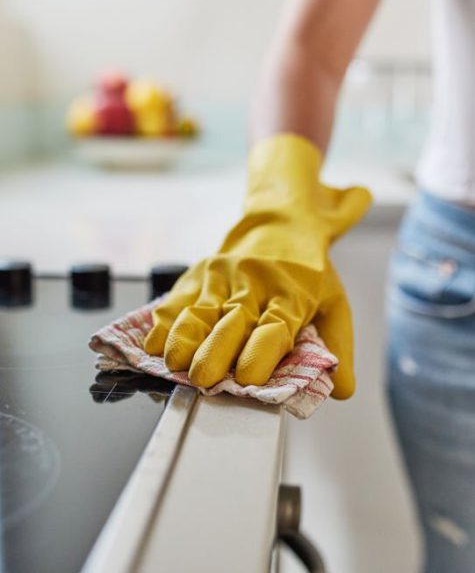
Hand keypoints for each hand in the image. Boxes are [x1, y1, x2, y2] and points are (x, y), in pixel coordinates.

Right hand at [144, 135, 370, 397]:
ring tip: (174, 364)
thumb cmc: (307, 273)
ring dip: (184, 338)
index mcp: (291, 295)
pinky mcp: (200, 273)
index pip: (275, 327)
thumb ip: (336, 346)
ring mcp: (223, 277)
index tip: (248, 377)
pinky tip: (153, 344)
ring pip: (199, 310)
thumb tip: (341, 391)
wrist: (280, 224)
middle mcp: (255, 284)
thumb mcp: (334, 302)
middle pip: (232, 321)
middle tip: (204, 379)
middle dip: (215, 352)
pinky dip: (163, 323)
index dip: (261, 352)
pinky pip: (178, 299)